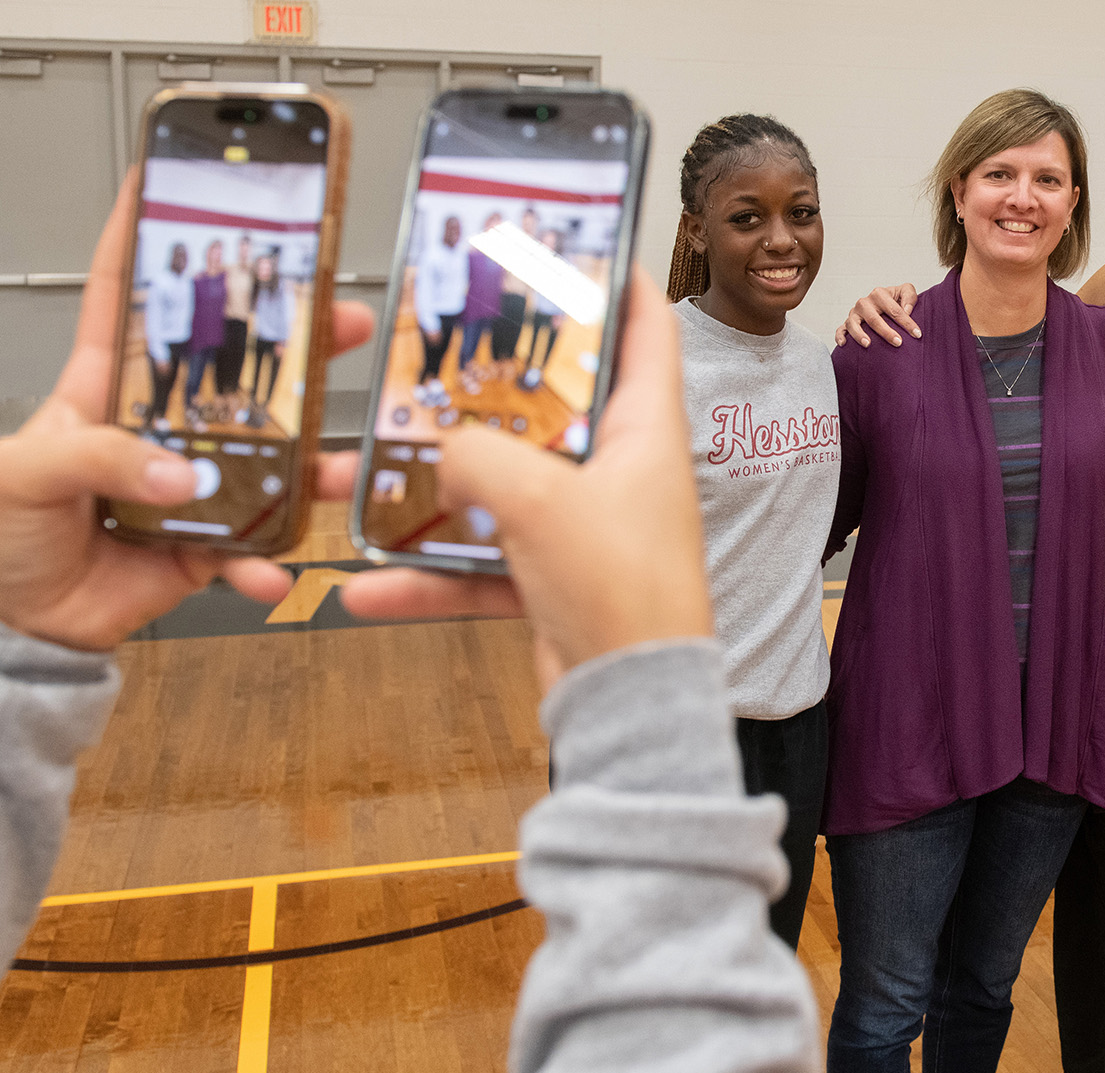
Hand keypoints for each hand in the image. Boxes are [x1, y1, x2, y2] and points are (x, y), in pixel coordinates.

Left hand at [0, 172, 374, 651]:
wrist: (15, 626)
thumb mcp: (22, 475)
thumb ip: (97, 459)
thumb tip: (174, 469)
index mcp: (101, 394)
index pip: (124, 302)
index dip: (143, 242)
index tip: (174, 188)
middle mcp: (154, 432)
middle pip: (232, 371)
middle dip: (288, 341)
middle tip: (339, 317)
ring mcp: (186, 487)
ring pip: (267, 462)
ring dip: (312, 468)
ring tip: (339, 470)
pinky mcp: (203, 548)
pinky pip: (251, 550)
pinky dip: (263, 565)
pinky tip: (267, 570)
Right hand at [326, 266, 711, 693]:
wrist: (630, 705)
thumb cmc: (620, 592)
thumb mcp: (537, 499)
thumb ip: (476, 457)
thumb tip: (442, 455)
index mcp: (645, 432)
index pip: (644, 331)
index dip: (615, 281)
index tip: (574, 244)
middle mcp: (620, 473)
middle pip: (554, 406)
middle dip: (488, 386)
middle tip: (435, 352)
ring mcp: (586, 529)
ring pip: (501, 490)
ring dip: (436, 492)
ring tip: (369, 475)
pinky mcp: (555, 582)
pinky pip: (480, 567)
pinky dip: (429, 577)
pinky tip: (368, 584)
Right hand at [833, 283, 920, 347]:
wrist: (881, 303)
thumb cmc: (894, 300)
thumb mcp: (905, 292)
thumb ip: (910, 296)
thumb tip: (907, 311)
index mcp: (879, 294)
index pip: (894, 310)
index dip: (907, 322)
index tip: (917, 334)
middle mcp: (864, 303)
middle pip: (874, 319)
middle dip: (886, 331)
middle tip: (898, 342)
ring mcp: (854, 314)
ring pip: (853, 324)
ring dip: (860, 334)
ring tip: (868, 344)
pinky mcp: (847, 323)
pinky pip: (840, 330)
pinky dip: (840, 336)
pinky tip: (844, 344)